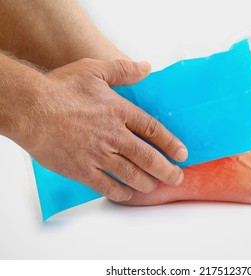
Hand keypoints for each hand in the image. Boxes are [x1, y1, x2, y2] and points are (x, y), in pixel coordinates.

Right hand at [24, 58, 187, 201]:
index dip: (171, 143)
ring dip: (146, 183)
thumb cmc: (60, 88)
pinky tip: (126, 194)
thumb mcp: (94, 70)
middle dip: (166, 170)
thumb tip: (146, 67)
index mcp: (119, 112)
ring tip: (156, 187)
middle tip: (177, 177)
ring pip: (130, 175)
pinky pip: (105, 186)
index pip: (153, 130)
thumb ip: (123, 70)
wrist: (30, 108)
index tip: (182, 154)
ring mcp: (99, 155)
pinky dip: (119, 192)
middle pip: (148, 158)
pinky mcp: (81, 169)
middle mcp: (114, 136)